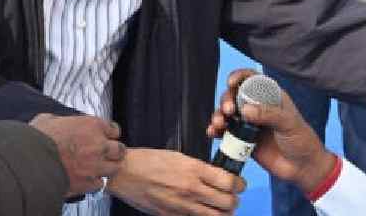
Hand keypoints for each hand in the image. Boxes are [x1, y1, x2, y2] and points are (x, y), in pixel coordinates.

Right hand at [29, 113, 125, 196]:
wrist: (29, 161)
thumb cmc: (37, 139)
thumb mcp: (48, 120)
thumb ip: (60, 120)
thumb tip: (57, 122)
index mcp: (91, 125)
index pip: (114, 130)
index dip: (109, 135)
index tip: (105, 138)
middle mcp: (98, 144)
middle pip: (119, 150)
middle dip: (113, 152)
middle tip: (106, 155)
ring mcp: (95, 164)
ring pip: (114, 168)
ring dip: (107, 168)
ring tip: (98, 169)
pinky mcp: (87, 182)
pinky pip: (100, 184)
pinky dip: (95, 182)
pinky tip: (87, 180)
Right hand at [108, 148, 244, 215]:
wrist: (125, 173)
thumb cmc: (149, 161)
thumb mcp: (179, 156)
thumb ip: (199, 168)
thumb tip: (216, 177)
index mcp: (194, 169)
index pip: (229, 182)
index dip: (240, 185)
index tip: (240, 184)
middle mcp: (191, 189)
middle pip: (228, 203)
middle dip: (234, 201)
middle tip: (233, 197)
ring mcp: (182, 206)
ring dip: (223, 213)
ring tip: (222, 208)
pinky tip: (204, 213)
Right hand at [207, 69, 336, 195]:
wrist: (302, 168)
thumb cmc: (301, 140)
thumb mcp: (289, 123)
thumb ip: (269, 114)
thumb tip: (245, 109)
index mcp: (270, 97)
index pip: (252, 79)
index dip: (240, 77)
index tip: (231, 83)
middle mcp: (257, 107)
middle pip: (235, 96)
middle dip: (226, 99)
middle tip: (228, 110)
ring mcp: (249, 123)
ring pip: (227, 113)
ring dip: (219, 115)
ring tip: (219, 124)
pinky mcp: (242, 140)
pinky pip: (226, 132)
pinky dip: (217, 131)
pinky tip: (213, 133)